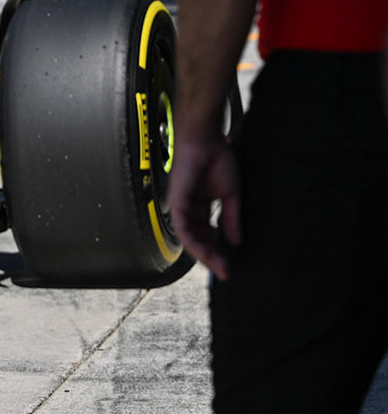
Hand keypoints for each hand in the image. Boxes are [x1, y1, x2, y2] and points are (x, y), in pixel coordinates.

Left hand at [169, 134, 240, 278]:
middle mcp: (188, 210)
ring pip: (189, 239)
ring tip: (219, 266)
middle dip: (212, 258)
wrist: (206, 141)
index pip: (207, 235)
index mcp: (200, 207)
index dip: (217, 251)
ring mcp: (181, 207)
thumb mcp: (231, 195)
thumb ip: (231, 218)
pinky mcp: (176, 203)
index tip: (229, 266)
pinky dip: (194, 242)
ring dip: (204, 255)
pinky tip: (206, 252)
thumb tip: (236, 242)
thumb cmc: (217, 160)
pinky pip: (183, 228)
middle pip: (197, 241)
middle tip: (225, 272)